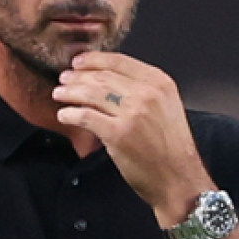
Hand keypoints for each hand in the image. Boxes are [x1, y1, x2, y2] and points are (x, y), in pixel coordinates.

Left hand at [52, 51, 211, 222]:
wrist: (179, 179)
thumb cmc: (172, 149)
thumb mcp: (166, 107)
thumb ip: (144, 91)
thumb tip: (108, 81)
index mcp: (160, 83)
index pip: (119, 61)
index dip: (93, 60)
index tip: (79, 62)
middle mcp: (147, 93)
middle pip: (102, 76)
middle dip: (78, 76)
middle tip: (65, 79)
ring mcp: (132, 113)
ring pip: (92, 93)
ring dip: (71, 92)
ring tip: (59, 94)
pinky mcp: (118, 133)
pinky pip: (85, 116)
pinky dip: (70, 114)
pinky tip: (64, 115)